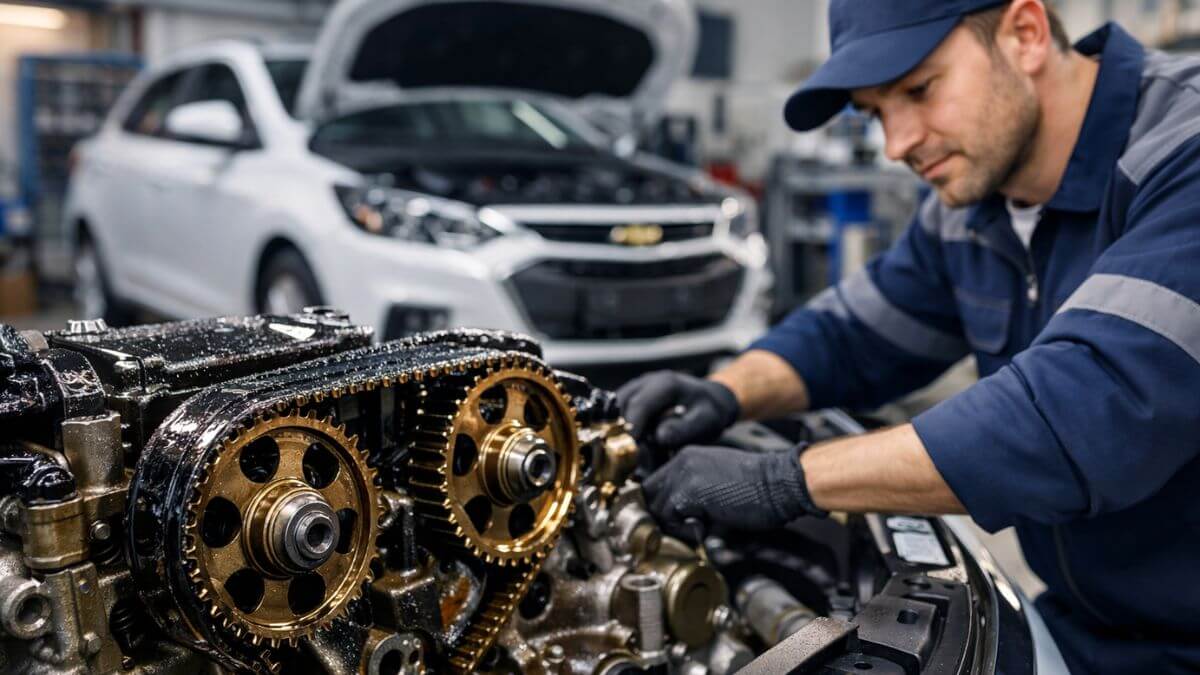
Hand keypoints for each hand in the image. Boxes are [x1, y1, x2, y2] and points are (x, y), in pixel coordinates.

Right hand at [616, 371, 739, 453]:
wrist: (708, 399)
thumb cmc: (707, 411)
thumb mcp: (706, 421)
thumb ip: (684, 428)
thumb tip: (659, 437)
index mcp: (665, 384)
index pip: (639, 404)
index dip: (631, 427)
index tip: (627, 449)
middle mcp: (645, 382)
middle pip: (620, 406)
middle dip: (619, 430)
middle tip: (623, 455)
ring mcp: (635, 388)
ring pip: (614, 410)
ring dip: (616, 430)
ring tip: (625, 451)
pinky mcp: (630, 398)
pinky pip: (617, 413)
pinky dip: (618, 428)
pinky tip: (627, 445)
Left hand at [642, 444, 825, 539]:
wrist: (779, 483)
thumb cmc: (757, 488)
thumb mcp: (718, 479)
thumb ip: (694, 491)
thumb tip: (679, 515)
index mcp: (687, 457)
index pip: (655, 483)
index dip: (659, 504)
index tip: (669, 520)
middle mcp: (680, 462)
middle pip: (648, 493)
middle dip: (658, 514)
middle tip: (677, 529)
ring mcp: (682, 476)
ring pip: (655, 508)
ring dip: (669, 524)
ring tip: (694, 528)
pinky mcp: (687, 494)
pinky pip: (668, 519)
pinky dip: (680, 530)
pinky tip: (702, 528)